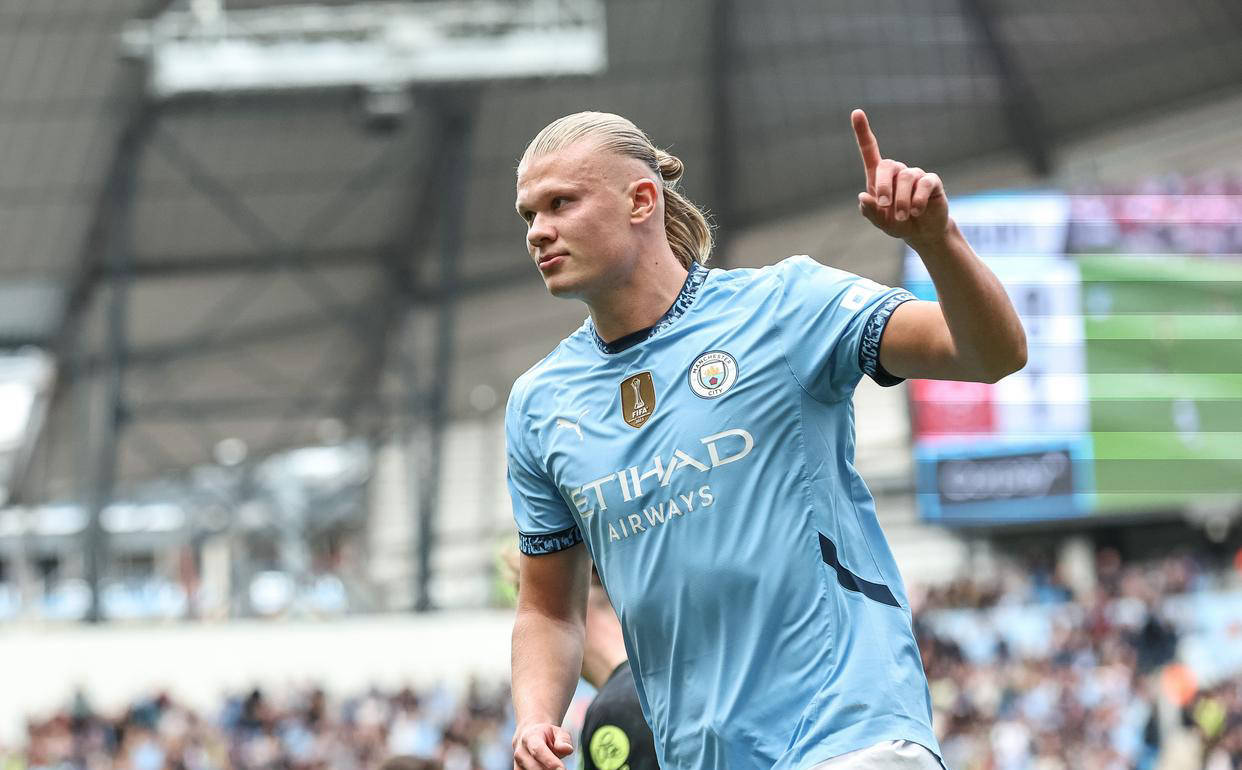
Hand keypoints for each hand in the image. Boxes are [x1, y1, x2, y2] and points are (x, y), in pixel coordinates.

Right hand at [512, 722, 574, 768]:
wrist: (528, 738)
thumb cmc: (546, 736)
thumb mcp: (557, 732)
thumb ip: (563, 740)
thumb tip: (567, 749)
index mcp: (529, 737)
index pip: (538, 751)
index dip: (550, 762)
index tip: (562, 769)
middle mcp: (520, 752)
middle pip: (535, 767)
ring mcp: (517, 764)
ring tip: (555, 768)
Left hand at [852, 109, 950, 247]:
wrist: (922, 233)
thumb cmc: (897, 223)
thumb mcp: (880, 221)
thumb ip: (870, 211)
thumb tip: (863, 197)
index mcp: (879, 177)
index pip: (870, 150)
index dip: (862, 132)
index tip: (856, 112)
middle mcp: (898, 171)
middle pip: (887, 165)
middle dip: (883, 186)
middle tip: (884, 205)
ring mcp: (916, 175)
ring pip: (906, 178)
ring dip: (901, 201)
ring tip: (902, 217)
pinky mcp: (932, 182)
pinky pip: (924, 184)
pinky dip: (917, 200)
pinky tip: (916, 211)